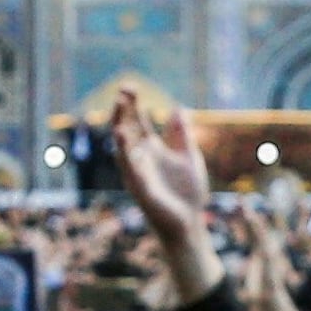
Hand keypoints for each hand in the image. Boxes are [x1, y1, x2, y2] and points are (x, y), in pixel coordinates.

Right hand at [110, 88, 220, 300]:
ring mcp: (139, 173)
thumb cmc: (188, 193)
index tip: (130, 86)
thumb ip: (181, 134)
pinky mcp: (141, 188)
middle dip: (124, 110)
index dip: (133, 105)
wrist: (191, 223)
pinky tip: (123, 137)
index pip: (138, 122)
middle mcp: (141, 159)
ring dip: (121, 126)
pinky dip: (126, 152)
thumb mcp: (188, 156)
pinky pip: (131, 168)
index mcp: (152, 150)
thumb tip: (177, 107)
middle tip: (123, 91)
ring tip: (119, 107)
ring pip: (124, 147)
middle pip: (128, 129)